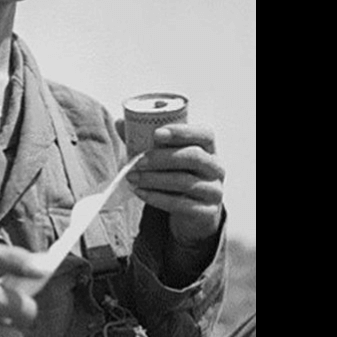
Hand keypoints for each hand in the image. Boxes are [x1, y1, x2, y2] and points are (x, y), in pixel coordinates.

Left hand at [118, 121, 224, 245]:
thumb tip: (121, 123)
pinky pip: (182, 204)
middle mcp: (215, 168)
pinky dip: (157, 198)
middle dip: (163, 158)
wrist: (192, 213)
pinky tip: (140, 193)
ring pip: (186, 182)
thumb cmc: (177, 176)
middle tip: (138, 161)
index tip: (156, 134)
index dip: (181, 132)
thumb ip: (145, 141)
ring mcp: (214, 191)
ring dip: (155, 179)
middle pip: (194, 157)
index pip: (204, 134)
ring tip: (132, 177)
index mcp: (208, 149)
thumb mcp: (166, 158)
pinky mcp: (207, 212)